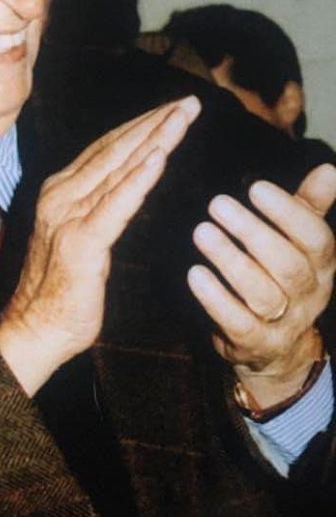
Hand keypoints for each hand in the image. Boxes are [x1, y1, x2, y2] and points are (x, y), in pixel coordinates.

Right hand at [0, 95, 200, 394]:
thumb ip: (100, 209)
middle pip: (115, 149)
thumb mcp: (81, 238)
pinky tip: (159, 157)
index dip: (141, 126)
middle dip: (155, 122)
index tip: (172, 110)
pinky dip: (139, 178)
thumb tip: (128, 188)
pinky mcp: (82, 242)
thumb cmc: (61, 291)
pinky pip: (116, 204)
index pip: (107, 149)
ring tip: (182, 116)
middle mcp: (61, 195)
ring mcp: (69, 216)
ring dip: (154, 139)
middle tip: (190, 102)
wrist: (34, 331)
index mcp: (61, 191)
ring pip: (119, 168)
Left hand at [188, 163, 335, 407]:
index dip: (288, 212)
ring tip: (201, 232)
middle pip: (288, 266)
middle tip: (217, 203)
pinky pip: (238, 323)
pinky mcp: (255, 344)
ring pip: (262, 294)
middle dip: (252, 232)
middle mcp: (309, 295)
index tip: (255, 187)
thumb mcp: (298, 242)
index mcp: (322, 266)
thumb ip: (309, 206)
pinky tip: (194, 273)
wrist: (275, 347)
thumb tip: (329, 168)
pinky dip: (216, 299)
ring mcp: (284, 324)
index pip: (316, 238)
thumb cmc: (280, 277)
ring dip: (230, 261)